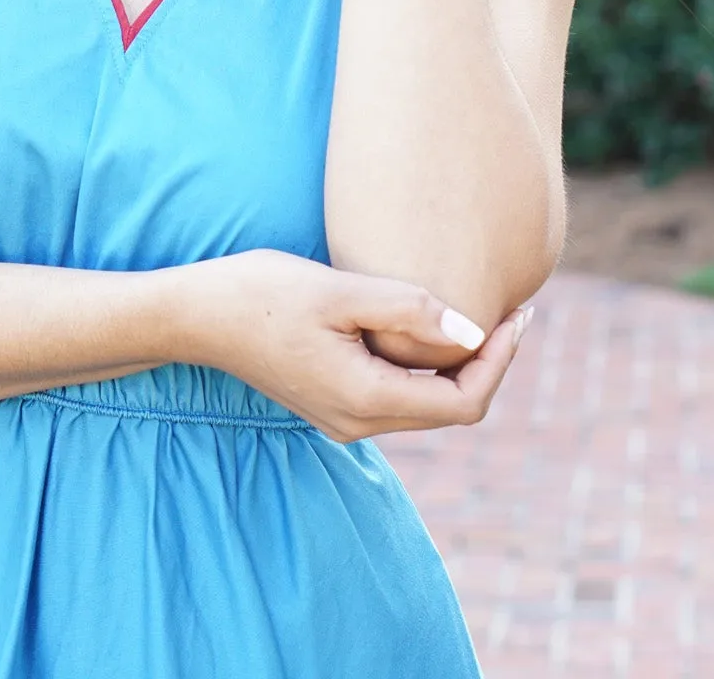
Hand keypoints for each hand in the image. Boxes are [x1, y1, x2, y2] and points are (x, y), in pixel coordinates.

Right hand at [180, 248, 530, 443]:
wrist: (195, 316)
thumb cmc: (261, 293)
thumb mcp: (339, 291)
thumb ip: (408, 309)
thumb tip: (474, 330)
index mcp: (366, 399)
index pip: (464, 402)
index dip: (500, 361)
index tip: (518, 313)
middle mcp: (359, 422)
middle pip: (451, 409)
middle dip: (488, 362)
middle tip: (512, 309)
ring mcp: (343, 416)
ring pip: (426, 403)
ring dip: (459, 364)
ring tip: (479, 311)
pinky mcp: (332, 400)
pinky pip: (399, 393)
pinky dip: (426, 364)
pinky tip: (428, 323)